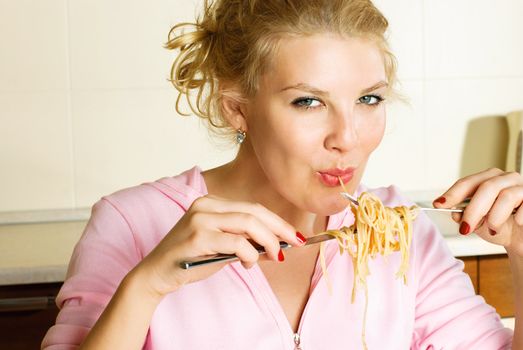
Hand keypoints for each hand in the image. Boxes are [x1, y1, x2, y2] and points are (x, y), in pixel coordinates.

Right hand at [130, 195, 305, 297]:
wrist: (156, 274)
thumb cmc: (191, 260)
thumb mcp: (222, 247)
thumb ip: (246, 242)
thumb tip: (278, 246)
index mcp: (211, 202)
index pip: (253, 207)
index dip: (277, 221)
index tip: (295, 235)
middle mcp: (205, 205)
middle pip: (254, 211)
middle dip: (280, 228)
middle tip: (296, 243)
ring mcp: (200, 219)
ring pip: (248, 223)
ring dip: (269, 241)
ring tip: (275, 257)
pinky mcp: (197, 237)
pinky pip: (236, 242)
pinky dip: (251, 254)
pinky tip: (249, 264)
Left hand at [433, 168, 522, 256]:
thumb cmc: (501, 228)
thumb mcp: (478, 224)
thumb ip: (464, 216)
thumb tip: (454, 213)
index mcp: (488, 180)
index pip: (467, 183)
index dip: (453, 193)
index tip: (439, 204)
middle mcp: (505, 178)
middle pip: (486, 187)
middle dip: (473, 210)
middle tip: (465, 229)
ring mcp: (522, 186)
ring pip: (505, 195)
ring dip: (495, 218)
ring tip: (492, 230)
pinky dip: (518, 217)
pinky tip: (517, 223)